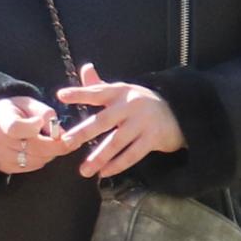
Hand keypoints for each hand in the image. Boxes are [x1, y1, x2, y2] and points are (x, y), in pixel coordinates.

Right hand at [0, 93, 70, 174]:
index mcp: (1, 120)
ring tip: (47, 141)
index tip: (40, 122)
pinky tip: (38, 149)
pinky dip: (40, 159)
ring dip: (49, 152)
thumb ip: (45, 113)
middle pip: (34, 148)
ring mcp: (1, 157)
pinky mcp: (5, 168)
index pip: (16, 128)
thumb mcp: (26, 103)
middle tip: (64, 137)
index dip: (33, 127)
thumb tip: (61, 133)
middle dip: (55, 144)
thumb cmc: (10, 112)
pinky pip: (32, 167)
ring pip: (37, 160)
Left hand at [56, 63, 184, 179]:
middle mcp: (131, 105)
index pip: (97, 91)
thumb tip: (85, 68)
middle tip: (66, 143)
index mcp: (120, 92)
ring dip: (99, 157)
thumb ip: (101, 85)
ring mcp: (143, 122)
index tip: (61, 96)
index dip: (79, 93)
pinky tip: (104, 172)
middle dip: (83, 132)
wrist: (179, 112)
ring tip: (84, 170)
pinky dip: (117, 164)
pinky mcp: (153, 138)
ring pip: (116, 142)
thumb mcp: (123, 91)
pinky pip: (132, 154)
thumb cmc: (141, 103)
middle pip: (103, 120)